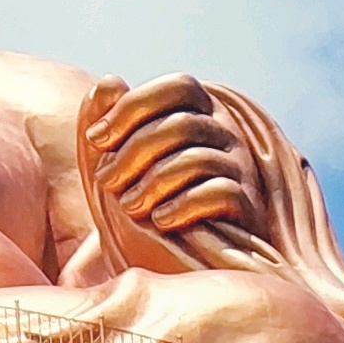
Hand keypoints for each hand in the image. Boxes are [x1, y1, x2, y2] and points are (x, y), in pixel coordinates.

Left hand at [80, 73, 271, 268]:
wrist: (177, 260)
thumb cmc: (144, 201)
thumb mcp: (117, 160)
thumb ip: (107, 120)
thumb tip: (109, 82)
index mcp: (199, 112)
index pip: (178, 86)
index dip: (134, 106)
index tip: (95, 138)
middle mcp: (226, 133)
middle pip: (182, 124)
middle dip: (134, 151)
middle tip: (106, 180)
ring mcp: (241, 168)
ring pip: (198, 158)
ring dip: (153, 182)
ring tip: (129, 205)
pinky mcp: (248, 206)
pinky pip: (220, 193)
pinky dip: (183, 205)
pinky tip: (160, 220)